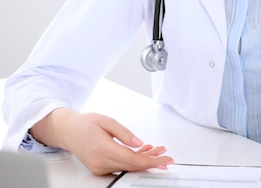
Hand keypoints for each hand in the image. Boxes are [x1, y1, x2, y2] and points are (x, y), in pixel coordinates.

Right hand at [30, 108, 173, 174]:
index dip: (151, 161)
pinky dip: (133, 160)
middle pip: (132, 165)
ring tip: (157, 150)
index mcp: (102, 149)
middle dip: (151, 161)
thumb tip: (139, 142)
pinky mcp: (100, 168)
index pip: (132, 159)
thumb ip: (124, 133)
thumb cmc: (85, 123)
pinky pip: (121, 166)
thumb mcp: (107, 121)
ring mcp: (99, 167)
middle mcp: (100, 162)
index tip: (164, 159)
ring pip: (128, 166)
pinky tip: (143, 152)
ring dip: (144, 159)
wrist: (67, 131)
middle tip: (166, 156)